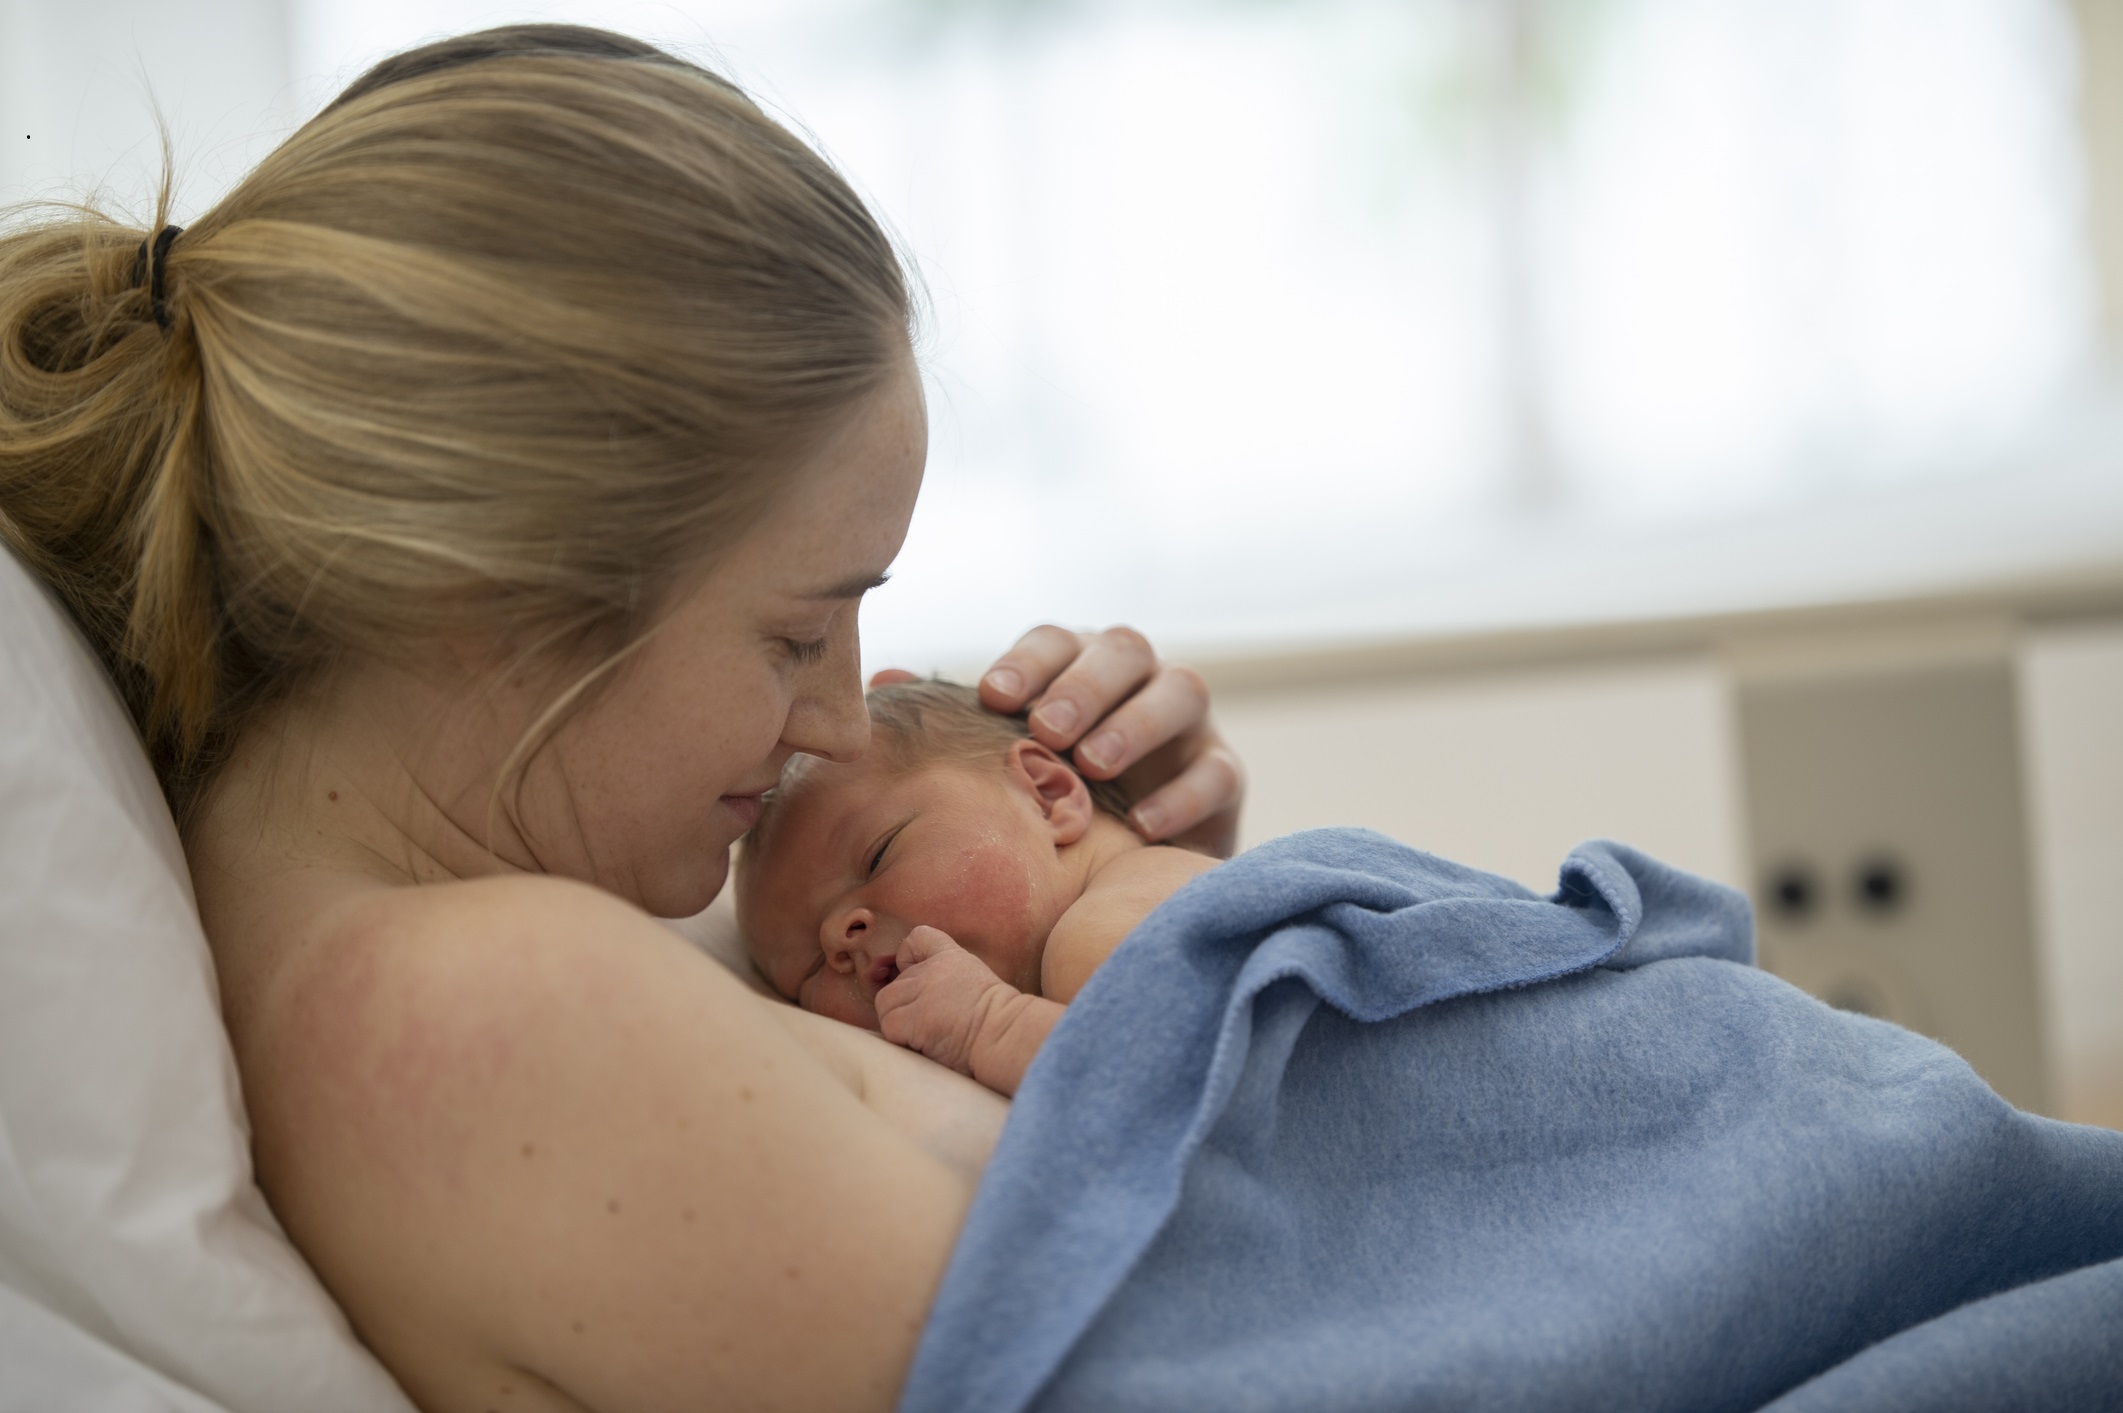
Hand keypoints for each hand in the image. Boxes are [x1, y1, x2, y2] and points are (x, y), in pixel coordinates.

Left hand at [872, 624, 1245, 855]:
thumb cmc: (1052, 805)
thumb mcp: (1004, 766)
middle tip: (1045, 730)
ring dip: (1135, 722)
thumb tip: (881, 682)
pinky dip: (1182, 794)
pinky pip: (1218, 771)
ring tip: (1092, 764)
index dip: (1027, 660)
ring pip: (1182, 690)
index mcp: (1079, 668)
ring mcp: (1189, 726)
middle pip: (1124, 648)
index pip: (1056, 639)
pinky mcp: (1224, 777)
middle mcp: (1139, 682)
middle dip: (1084, 684)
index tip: (991, 695)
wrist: (1130, 871)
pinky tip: (1140, 825)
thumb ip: (953, 725)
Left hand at [875, 927, 1010, 1076]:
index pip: (918, 937)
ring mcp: (923, 990)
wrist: (1008, 1035)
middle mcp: (933, 969)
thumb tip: (927, 1004)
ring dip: (898, 1024)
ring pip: (885, 1004)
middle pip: (894, 985)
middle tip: (929, 1027)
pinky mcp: (915, 1016)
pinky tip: (924, 1045)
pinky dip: (901, 1040)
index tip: (915, 981)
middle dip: (904, 1008)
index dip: (906, 958)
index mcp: (953, 958)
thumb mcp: (978, 987)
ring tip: (925, 1037)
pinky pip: (889, 1027)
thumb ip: (950, 984)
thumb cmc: (999, 1022)